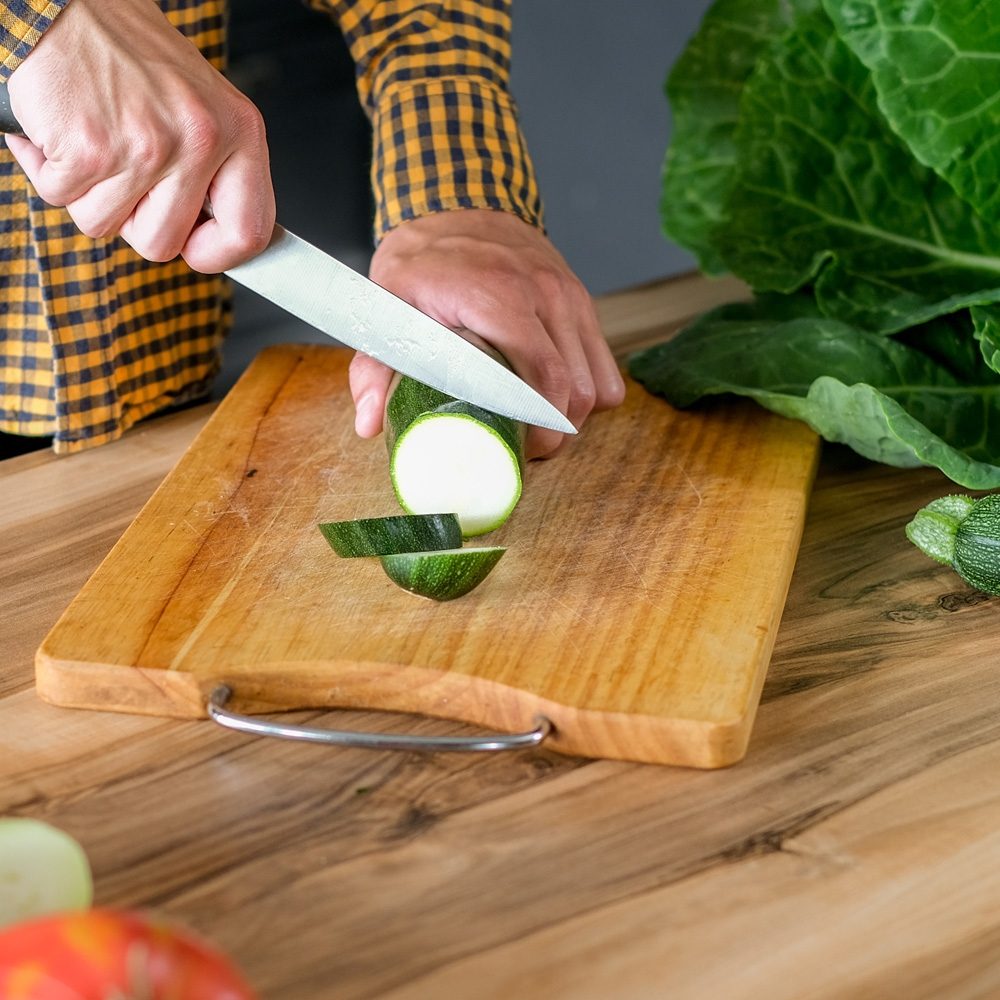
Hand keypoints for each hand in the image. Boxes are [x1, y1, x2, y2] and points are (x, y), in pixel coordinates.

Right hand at [5, 0, 274, 272]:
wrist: (66, 3)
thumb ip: (217, 172)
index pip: (250, 233)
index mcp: (240, 132)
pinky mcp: (91, 148)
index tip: (194, 248)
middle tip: (125, 174)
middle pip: (164, 244)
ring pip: (106, 226)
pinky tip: (60, 132)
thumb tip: (218, 236)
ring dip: (88, 194)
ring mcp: (147, 147)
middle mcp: (201, 139)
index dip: (216, 255)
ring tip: (94, 140)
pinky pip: (62, 198)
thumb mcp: (201, 107)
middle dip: (133, 222)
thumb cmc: (130, 55)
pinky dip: (49, 171)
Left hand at [349, 210, 625, 457]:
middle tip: (524, 448)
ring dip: (573, 417)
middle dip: (555, 433)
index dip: (541, 427)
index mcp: (499, 296)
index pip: (546, 376)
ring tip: (539, 427)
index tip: (522, 450)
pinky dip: (588, 391)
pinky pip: (604, 364)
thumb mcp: (388, 306)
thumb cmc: (423, 259)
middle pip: (576, 389)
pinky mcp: (580, 300)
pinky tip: (557, 397)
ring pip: (597, 382)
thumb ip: (375, 365)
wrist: (457, 201)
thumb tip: (369, 422)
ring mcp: (569, 295)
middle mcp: (544, 293)